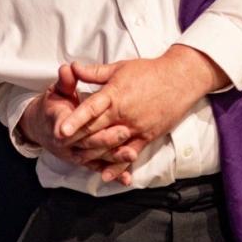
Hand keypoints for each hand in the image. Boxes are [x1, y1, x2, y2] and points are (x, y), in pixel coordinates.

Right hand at [19, 65, 137, 184]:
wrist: (43, 128)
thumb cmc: (55, 105)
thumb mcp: (57, 91)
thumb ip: (65, 81)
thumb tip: (67, 68)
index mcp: (58, 122)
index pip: (67, 125)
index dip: (78, 124)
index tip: (96, 119)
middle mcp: (65, 143)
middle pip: (85, 142)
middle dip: (104, 139)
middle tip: (124, 132)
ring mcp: (74, 154)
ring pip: (95, 158)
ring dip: (113, 158)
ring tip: (131, 154)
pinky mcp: (84, 162)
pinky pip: (99, 168)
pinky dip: (113, 174)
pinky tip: (127, 179)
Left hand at [57, 44, 229, 181]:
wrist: (180, 78)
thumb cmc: (149, 71)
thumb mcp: (120, 67)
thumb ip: (94, 72)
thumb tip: (72, 67)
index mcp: (115, 94)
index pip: (91, 108)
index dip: (75, 119)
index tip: (61, 130)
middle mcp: (124, 113)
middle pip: (97, 129)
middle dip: (77, 140)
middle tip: (60, 148)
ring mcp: (136, 127)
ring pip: (110, 145)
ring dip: (93, 154)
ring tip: (77, 160)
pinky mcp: (147, 136)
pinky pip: (130, 154)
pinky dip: (118, 165)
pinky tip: (106, 174)